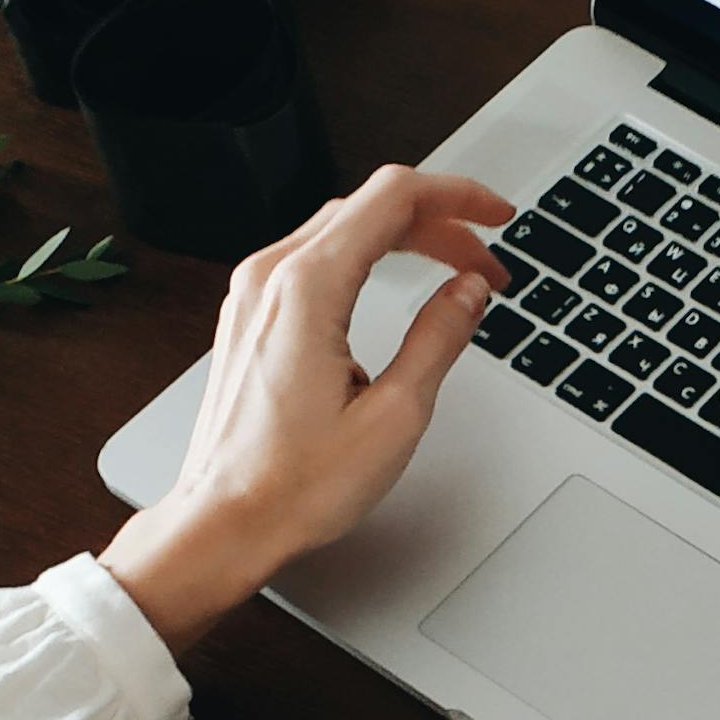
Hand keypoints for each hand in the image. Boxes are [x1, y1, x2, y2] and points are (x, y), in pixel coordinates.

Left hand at [101, 165, 512, 654]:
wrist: (223, 523)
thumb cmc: (295, 486)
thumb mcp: (396, 415)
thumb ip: (439, 338)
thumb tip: (469, 291)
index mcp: (308, 289)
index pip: (394, 198)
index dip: (458, 196)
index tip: (497, 216)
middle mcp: (271, 277)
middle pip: (369, 206)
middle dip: (440, 223)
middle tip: (488, 265)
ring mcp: (252, 293)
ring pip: (341, 226)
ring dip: (404, 237)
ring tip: (453, 270)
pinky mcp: (248, 314)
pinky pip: (313, 256)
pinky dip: (366, 256)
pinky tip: (394, 284)